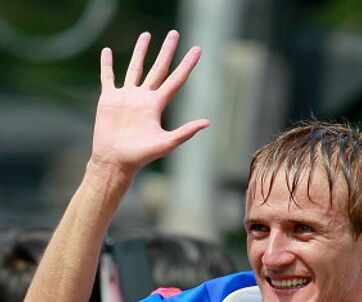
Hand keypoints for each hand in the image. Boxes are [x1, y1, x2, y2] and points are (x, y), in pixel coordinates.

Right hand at [91, 30, 208, 175]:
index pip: (176, 80)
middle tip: (175, 34)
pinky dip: (107, 64)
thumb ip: (185, 132)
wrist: (115, 160)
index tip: (197, 50)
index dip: (187, 65)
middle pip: (158, 68)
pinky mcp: (109, 99)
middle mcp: (144, 98)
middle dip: (167, 51)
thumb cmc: (141, 156)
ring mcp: (127, 96)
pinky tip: (108, 52)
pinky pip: (108, 77)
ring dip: (141, 52)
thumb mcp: (166, 144)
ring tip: (147, 35)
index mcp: (157, 105)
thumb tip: (207, 123)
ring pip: (135, 68)